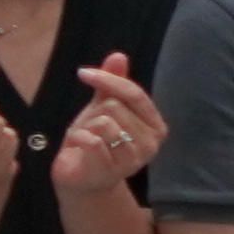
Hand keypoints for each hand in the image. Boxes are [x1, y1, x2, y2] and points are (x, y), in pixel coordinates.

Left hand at [49, 53, 161, 197]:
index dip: (108, 79)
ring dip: (84, 129)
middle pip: (114, 107)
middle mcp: (151, 144)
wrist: (81, 179)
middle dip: (92, 114)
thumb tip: (119, 55)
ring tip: (85, 141)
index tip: (83, 73)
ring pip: (103, 123)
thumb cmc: (95, 143)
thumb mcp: (103, 109)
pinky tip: (79, 150)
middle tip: (89, 129)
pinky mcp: (112, 171)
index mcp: (155, 126)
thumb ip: (112, 84)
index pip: (135, 93)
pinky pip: (91, 141)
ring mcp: (133, 160)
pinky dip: (77, 140)